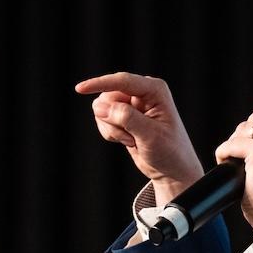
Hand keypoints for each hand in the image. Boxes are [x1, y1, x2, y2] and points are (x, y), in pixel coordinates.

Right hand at [76, 72, 204, 202]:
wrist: (172, 170)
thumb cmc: (169, 151)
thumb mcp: (150, 135)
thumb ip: (126, 118)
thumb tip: (99, 106)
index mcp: (154, 90)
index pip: (122, 81)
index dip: (100, 83)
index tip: (80, 88)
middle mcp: (142, 92)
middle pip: (108, 96)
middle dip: (113, 120)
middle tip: (129, 138)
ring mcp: (131, 104)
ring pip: (102, 109)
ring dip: (112, 129)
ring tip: (132, 141)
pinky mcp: (123, 116)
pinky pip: (103, 119)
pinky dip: (110, 133)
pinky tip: (128, 141)